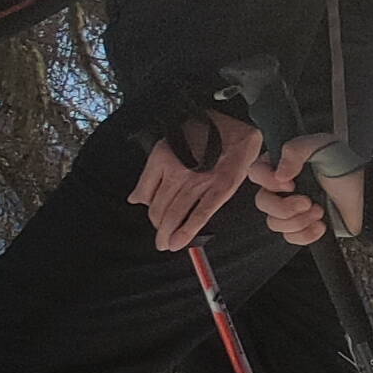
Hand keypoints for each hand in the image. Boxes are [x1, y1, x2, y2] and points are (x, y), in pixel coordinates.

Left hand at [133, 108, 264, 252]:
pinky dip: (188, 231)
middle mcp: (178, 172)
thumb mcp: (166, 146)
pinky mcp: (219, 189)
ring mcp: (199, 182)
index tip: (153, 216)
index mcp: (162, 160)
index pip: (147, 195)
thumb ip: (149, 175)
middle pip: (161, 209)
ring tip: (166, 244)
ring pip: (176, 215)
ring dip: (168, 235)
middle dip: (158, 227)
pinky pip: (200, 214)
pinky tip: (180, 243)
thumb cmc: (204, 134)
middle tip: (160, 238)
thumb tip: (135, 199)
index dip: (148, 209)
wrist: (236, 127)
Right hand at [249, 127, 362, 241]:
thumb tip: (279, 173)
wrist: (368, 195)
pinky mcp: (302, 226)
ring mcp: (292, 208)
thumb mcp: (324, 146)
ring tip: (319, 212)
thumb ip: (297, 150)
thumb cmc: (347, 168)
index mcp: (284, 165)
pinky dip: (305, 234)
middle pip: (262, 202)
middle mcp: (283, 188)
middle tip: (308, 202)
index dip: (267, 181)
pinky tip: (321, 225)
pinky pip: (290, 238)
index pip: (256, 172)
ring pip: (274, 223)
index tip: (290, 183)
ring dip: (298, 220)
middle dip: (285, 207)